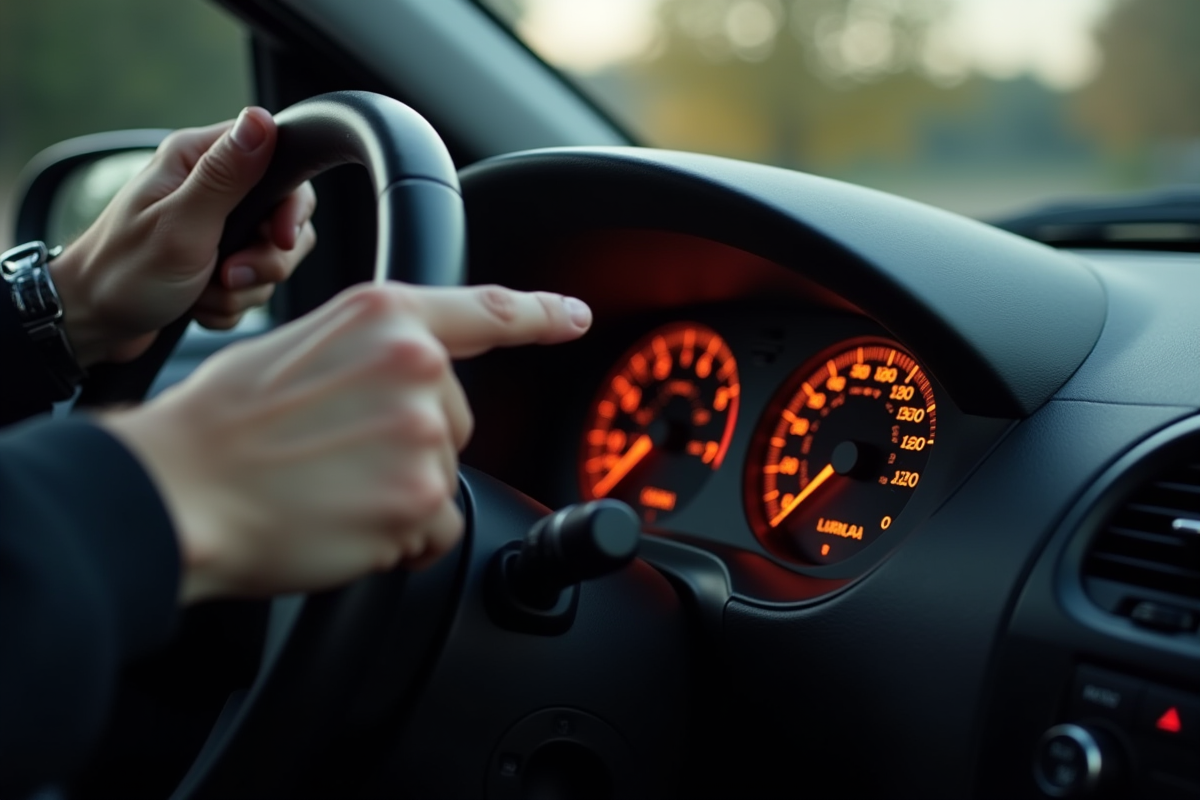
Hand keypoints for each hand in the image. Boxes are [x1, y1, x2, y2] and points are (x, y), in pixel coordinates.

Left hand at [49, 107, 316, 366]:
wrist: (92, 324)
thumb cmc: (123, 272)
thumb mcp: (181, 224)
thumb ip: (226, 175)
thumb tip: (260, 121)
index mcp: (199, 161)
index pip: (280, 162)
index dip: (291, 206)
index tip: (278, 238)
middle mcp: (211, 188)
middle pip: (284, 220)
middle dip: (265, 260)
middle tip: (229, 275)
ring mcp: (217, 228)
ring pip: (271, 259)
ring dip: (243, 289)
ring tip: (203, 294)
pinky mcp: (219, 262)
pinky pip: (253, 286)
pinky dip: (230, 304)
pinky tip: (198, 304)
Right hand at [100, 282, 593, 603]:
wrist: (176, 491)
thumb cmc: (218, 425)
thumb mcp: (296, 344)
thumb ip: (370, 351)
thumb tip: (406, 375)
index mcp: (385, 317)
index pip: (485, 312)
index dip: (538, 314)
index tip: (573, 318)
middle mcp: (417, 365)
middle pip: (454, 420)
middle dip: (410, 444)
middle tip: (335, 454)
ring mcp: (423, 435)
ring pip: (444, 479)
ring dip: (401, 494)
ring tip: (329, 489)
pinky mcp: (420, 501)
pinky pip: (435, 532)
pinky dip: (400, 540)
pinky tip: (344, 524)